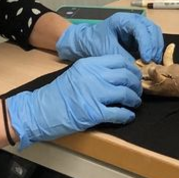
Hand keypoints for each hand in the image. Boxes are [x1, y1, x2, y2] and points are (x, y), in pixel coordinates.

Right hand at [5, 55, 141, 148]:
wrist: (41, 110)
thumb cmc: (57, 94)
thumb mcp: (76, 73)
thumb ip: (94, 71)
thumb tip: (117, 75)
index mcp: (88, 64)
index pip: (119, 61)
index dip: (131, 68)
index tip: (134, 76)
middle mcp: (93, 76)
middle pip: (125, 76)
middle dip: (135, 85)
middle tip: (137, 91)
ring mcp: (94, 94)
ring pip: (125, 94)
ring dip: (134, 100)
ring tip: (134, 104)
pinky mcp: (94, 113)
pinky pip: (119, 113)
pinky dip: (127, 115)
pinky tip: (128, 116)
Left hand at [56, 13, 163, 62]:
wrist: (84, 44)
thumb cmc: (92, 43)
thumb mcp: (106, 50)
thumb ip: (123, 57)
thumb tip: (138, 67)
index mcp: (122, 20)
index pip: (140, 28)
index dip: (146, 43)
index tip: (147, 58)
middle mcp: (132, 21)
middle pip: (151, 28)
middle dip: (154, 45)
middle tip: (152, 61)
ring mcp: (136, 29)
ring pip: (153, 34)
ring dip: (156, 48)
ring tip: (153, 62)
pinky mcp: (137, 38)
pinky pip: (150, 41)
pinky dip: (153, 50)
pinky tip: (150, 61)